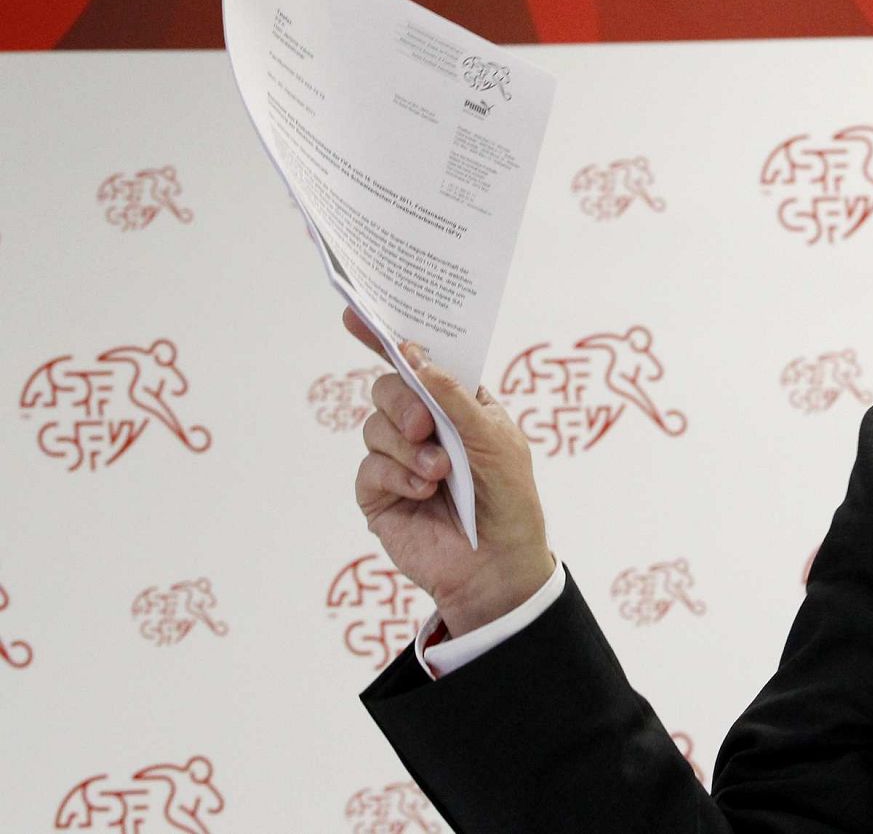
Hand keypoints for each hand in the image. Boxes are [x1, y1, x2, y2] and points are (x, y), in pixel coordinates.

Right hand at [343, 307, 556, 635]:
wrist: (497, 566)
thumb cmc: (508, 499)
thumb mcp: (493, 439)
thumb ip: (453, 397)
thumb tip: (415, 355)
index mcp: (458, 404)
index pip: (421, 363)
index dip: (390, 337)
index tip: (359, 312)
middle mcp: (426, 426)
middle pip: (390, 387)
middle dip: (403, 401)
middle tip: (426, 428)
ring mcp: (399, 458)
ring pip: (375, 425)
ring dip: (408, 449)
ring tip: (439, 476)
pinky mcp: (380, 493)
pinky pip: (370, 467)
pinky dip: (398, 477)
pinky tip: (423, 494)